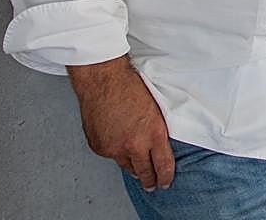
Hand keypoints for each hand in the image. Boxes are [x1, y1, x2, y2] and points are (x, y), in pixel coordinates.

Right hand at [67, 56, 174, 191]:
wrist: (103, 80)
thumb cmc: (129, 86)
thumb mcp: (156, 109)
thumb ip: (157, 131)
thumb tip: (159, 146)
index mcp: (153, 133)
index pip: (163, 164)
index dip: (165, 177)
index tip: (166, 182)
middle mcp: (134, 144)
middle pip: (144, 172)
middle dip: (150, 180)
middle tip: (153, 185)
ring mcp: (114, 147)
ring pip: (126, 165)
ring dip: (133, 166)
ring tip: (138, 169)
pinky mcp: (99, 147)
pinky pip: (110, 156)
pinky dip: (115, 152)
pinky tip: (118, 143)